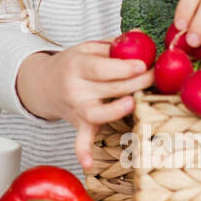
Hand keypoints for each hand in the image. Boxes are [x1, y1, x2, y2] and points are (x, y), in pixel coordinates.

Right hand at [16, 41, 154, 171]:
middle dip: (137, 82)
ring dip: (116, 110)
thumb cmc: (73, 64)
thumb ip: (113, 44)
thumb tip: (140, 36)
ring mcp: (77, 109)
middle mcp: (75, 89)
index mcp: (77, 66)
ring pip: (98, 114)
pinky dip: (82, 152)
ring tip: (133, 103)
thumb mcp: (87, 47)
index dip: (123, 67)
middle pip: (109, 88)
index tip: (143, 64)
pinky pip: (80, 140)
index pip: (101, 68)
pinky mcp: (80, 124)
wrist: (44, 84)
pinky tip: (88, 164)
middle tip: (156, 75)